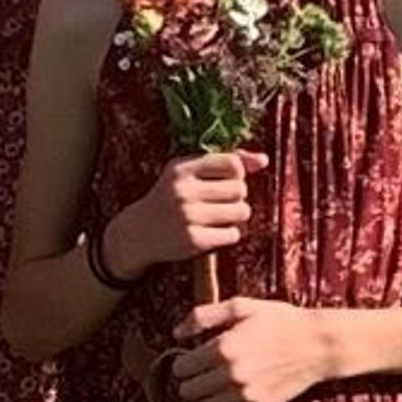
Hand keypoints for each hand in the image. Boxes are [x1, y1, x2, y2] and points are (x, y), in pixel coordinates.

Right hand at [107, 151, 264, 272]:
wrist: (137, 233)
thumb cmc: (171, 198)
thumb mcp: (188, 173)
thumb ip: (225, 162)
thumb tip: (263, 160)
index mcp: (181, 169)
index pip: (232, 164)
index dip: (237, 174)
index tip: (225, 181)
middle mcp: (182, 190)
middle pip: (240, 189)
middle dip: (237, 197)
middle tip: (221, 203)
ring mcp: (187, 216)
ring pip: (241, 212)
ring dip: (236, 216)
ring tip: (220, 218)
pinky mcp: (192, 241)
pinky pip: (233, 234)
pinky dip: (229, 235)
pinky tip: (213, 233)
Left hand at [166, 299, 339, 401]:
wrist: (318, 345)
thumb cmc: (279, 321)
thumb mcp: (242, 307)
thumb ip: (203, 316)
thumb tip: (175, 333)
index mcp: (223, 349)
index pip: (179, 369)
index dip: (182, 362)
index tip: (193, 358)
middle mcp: (231, 376)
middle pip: (187, 392)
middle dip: (190, 381)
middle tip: (203, 371)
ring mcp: (245, 396)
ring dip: (204, 398)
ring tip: (217, 384)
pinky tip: (232, 395)